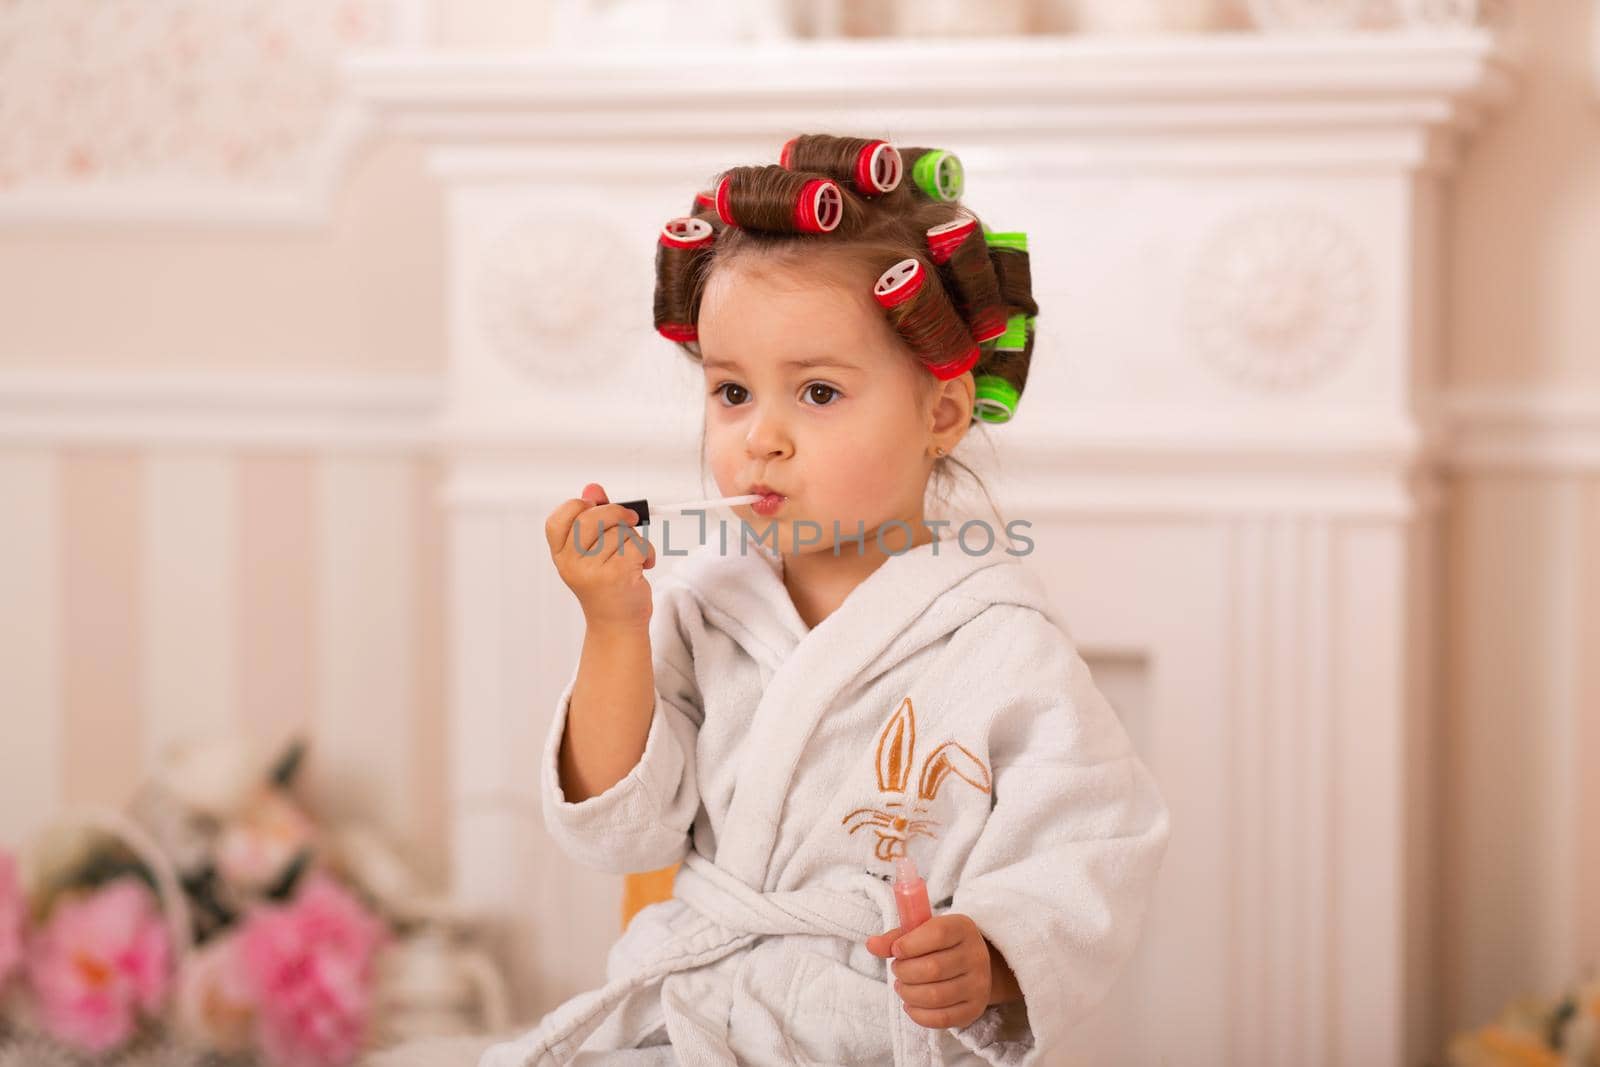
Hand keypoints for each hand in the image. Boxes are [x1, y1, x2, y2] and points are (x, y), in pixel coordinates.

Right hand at [545, 483, 655, 629]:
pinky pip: (637, 545)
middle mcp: (571, 563)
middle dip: (616, 513)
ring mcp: (592, 570)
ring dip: (635, 539)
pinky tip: (642, 566)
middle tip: (630, 520)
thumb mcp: (593, 552)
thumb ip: (592, 517)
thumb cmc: (607, 585)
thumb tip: (593, 488)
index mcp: (561, 555)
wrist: (617, 625)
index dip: (578, 506)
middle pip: (592, 517)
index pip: (559, 518)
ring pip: (619, 531)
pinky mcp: (616, 575)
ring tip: (633, 558)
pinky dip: (646, 553)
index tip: (594, 507)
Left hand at [866, 913, 1001, 1030]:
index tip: (896, 950)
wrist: (971, 965)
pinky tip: (910, 1004)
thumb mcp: (921, 932)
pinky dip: (918, 1014)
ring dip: (908, 993)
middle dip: (904, 972)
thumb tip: (871, 945)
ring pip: (935, 996)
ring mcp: (978, 985)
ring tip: (902, 986)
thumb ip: (896, 938)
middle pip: (933, 968)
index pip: (937, 934)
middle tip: (897, 970)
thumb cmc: (940, 945)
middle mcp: (976, 956)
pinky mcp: (974, 1009)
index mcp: (962, 928)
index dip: (910, 944)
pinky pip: (942, 1018)